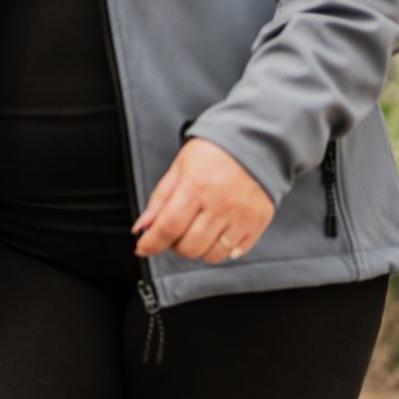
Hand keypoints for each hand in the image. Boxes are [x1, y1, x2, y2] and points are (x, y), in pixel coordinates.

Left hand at [132, 138, 273, 263]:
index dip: (152, 243)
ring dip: (198, 250)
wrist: (252, 143)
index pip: (168, 227)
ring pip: (211, 255)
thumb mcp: (178, 168)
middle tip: (175, 233)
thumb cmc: (212, 154)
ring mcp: (240, 216)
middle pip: (190, 247)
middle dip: (174, 246)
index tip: (144, 248)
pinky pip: (235, 253)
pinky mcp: (257, 224)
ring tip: (197, 232)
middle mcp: (219, 204)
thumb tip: (142, 228)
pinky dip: (221, 250)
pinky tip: (217, 234)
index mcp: (195, 186)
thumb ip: (159, 200)